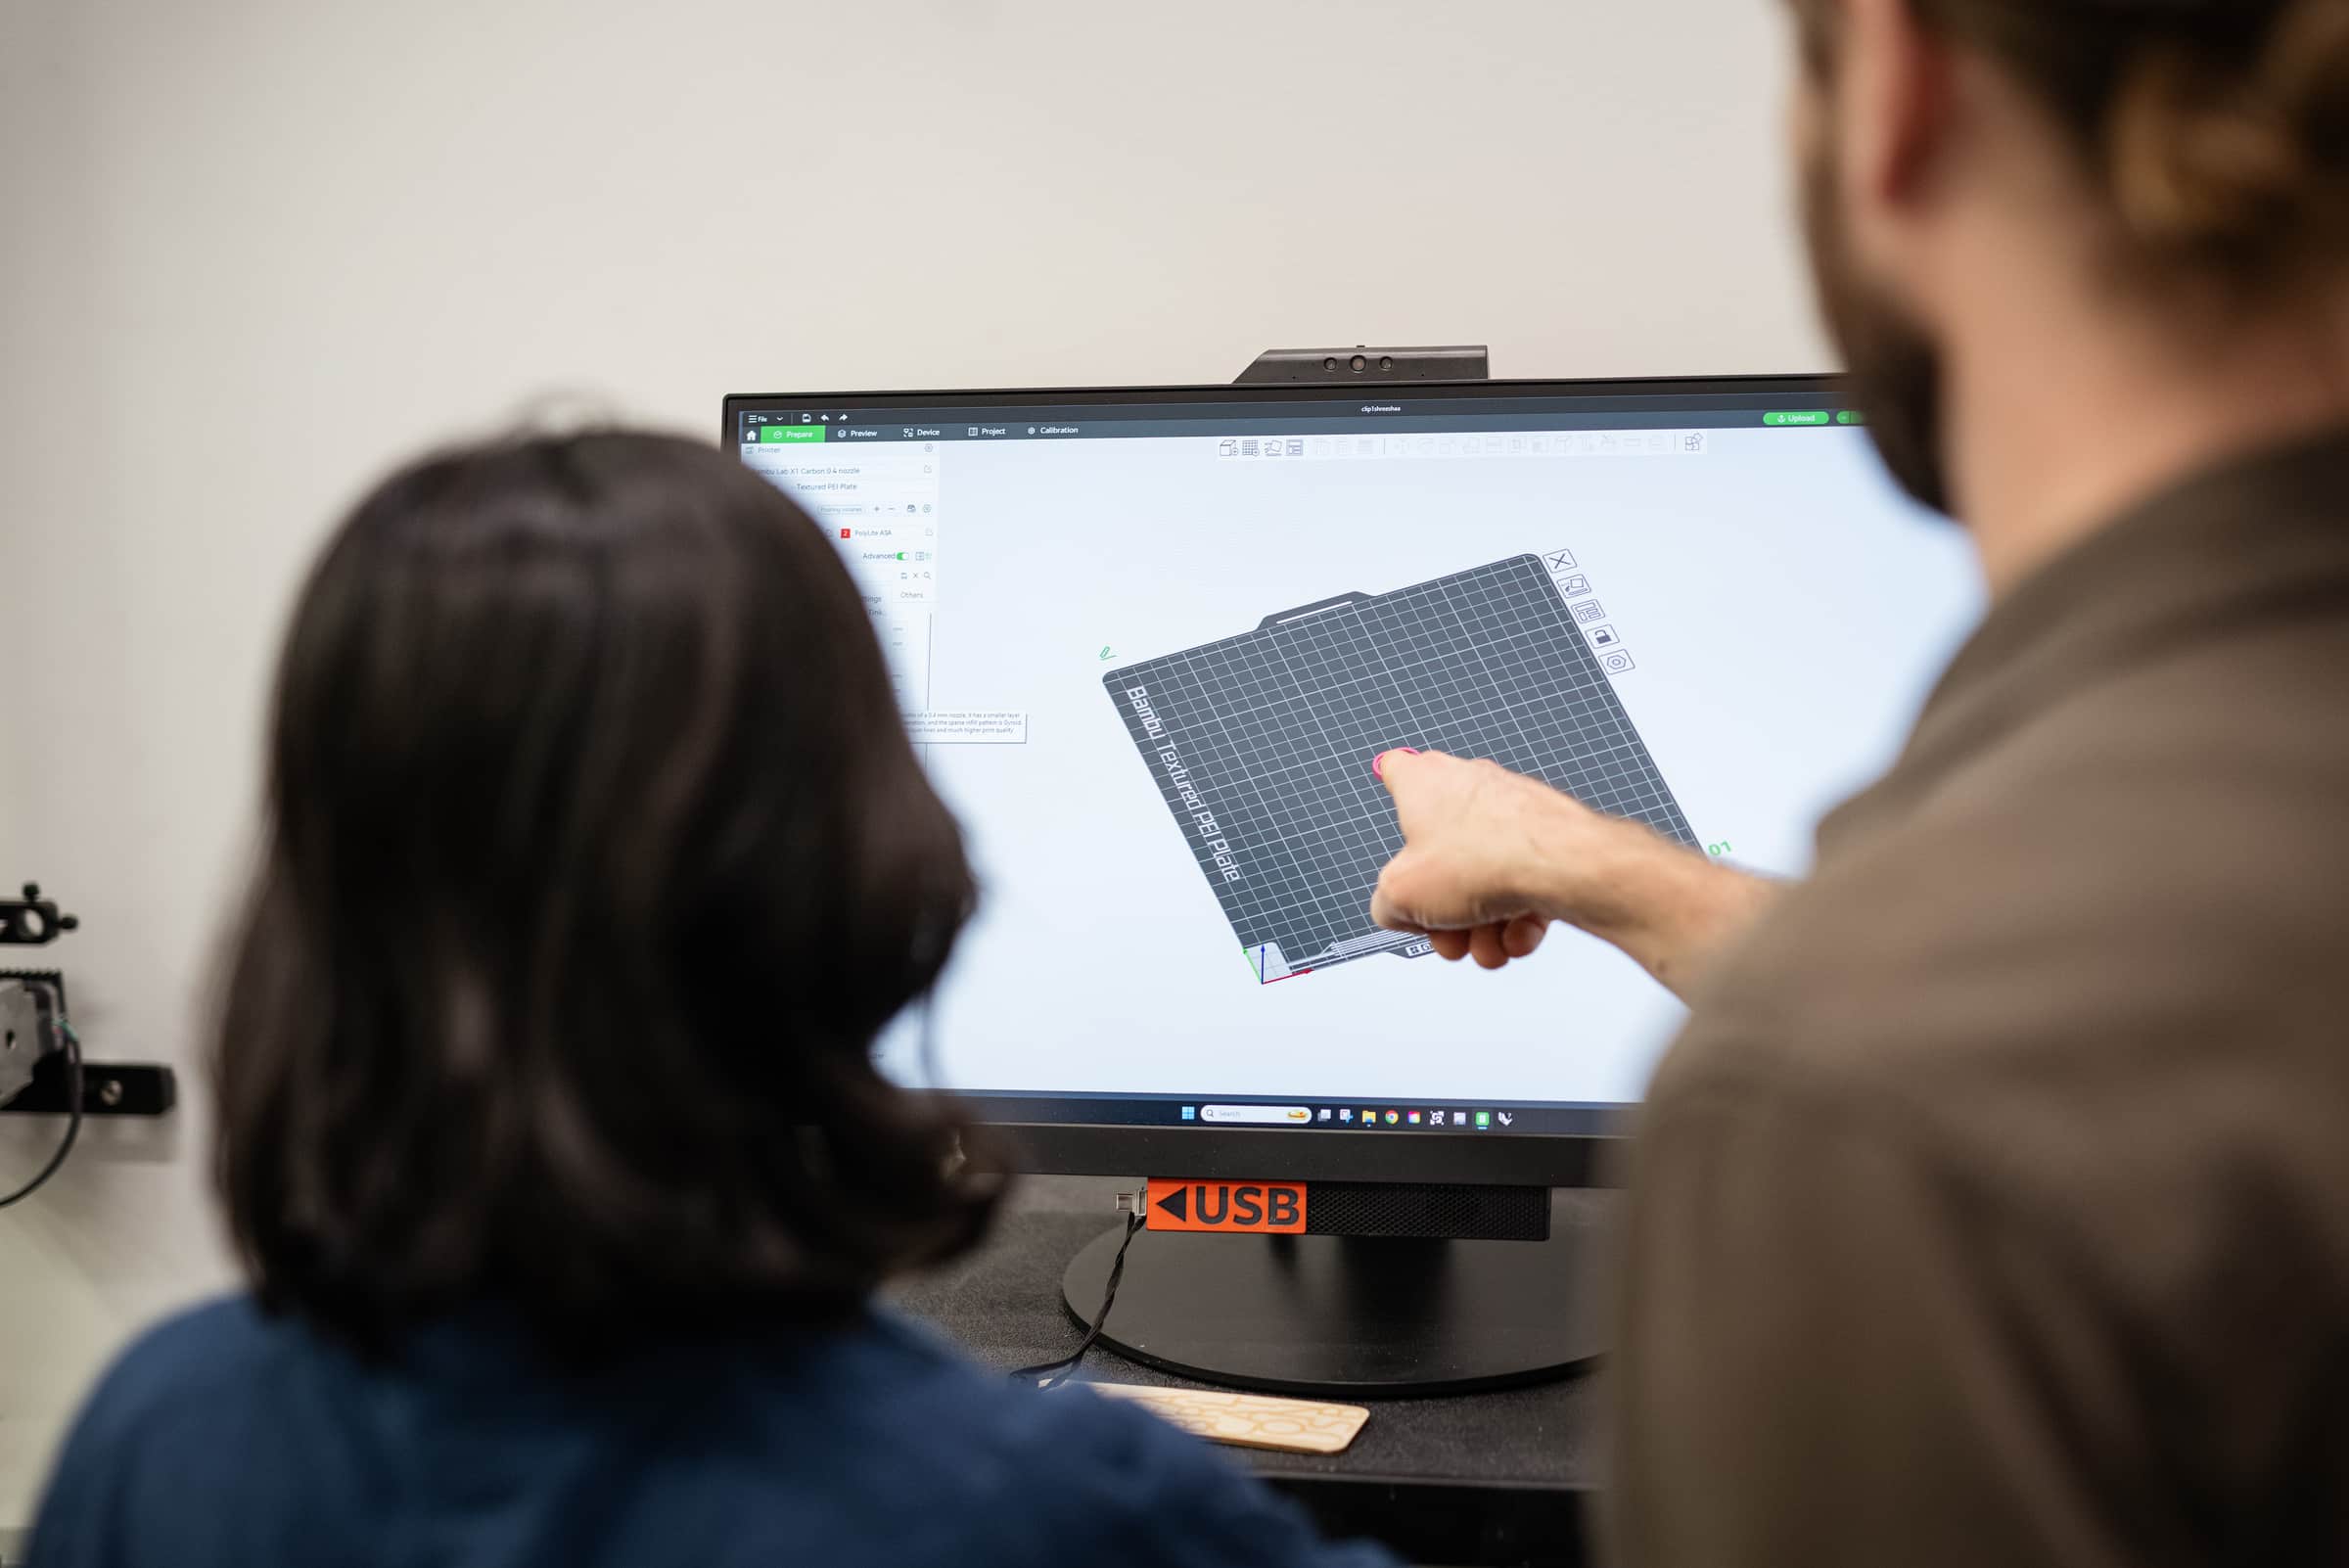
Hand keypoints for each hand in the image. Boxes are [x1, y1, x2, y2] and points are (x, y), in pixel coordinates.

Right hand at [1368, 749, 1631, 968]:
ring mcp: (1512, 811)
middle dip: (1443, 905)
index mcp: (1424, 782)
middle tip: (1447, 933)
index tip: (1394, 816)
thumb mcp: (1401, 895)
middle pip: (1441, 852)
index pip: (1396, 770)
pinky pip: (1521, 885)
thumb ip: (1387, 904)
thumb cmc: (1488, 856)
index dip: (1392, 795)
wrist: (1566, 865)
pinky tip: (1515, 938)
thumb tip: (1398, 911)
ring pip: (1483, 876)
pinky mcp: (1547, 838)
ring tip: (1487, 947)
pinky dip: (1516, 918)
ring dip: (1480, 924)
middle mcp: (1470, 786)